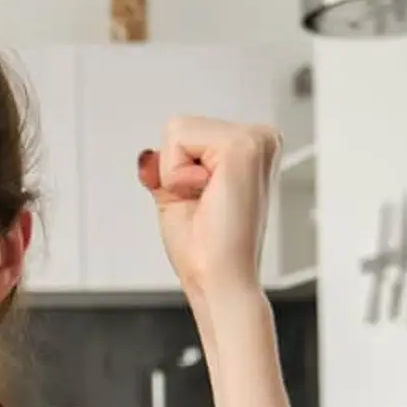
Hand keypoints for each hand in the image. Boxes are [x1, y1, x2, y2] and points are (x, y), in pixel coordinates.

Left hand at [137, 115, 280, 308]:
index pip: (185, 134)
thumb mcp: (176, 197)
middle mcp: (260, 138)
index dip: (176, 173)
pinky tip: (208, 196)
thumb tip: (146, 156)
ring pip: (177, 130)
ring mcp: (257, 138)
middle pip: (179, 126)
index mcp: (250, 148)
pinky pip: (179, 139)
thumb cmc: (205, 249)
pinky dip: (178, 175)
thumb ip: (164, 168)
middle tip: (204, 205)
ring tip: (208, 201)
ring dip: (176, 174)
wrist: (220, 280)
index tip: (203, 203)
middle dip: (175, 171)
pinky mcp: (245, 145)